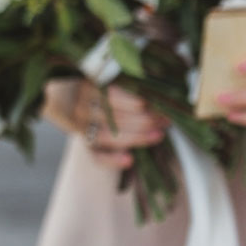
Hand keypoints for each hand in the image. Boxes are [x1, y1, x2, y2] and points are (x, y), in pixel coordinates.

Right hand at [47, 78, 167, 169]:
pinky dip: (113, 159)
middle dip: (143, 119)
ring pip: (107, 136)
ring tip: (158, 135)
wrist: (101, 111)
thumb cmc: (119, 95)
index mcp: (89, 86)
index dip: (138, 101)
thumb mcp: (122, 85)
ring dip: (137, 137)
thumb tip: (161, 95)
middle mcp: (81, 106)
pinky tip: (129, 160)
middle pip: (112, 116)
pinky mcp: (87, 146)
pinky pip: (97, 156)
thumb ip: (134, 88)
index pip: (112, 94)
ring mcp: (82, 128)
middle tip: (164, 120)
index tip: (160, 104)